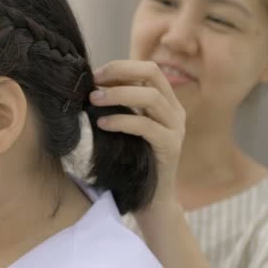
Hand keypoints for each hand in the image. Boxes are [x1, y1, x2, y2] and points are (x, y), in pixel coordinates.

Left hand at [89, 60, 185, 206]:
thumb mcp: (125, 128)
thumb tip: (91, 86)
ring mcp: (176, 129)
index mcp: (166, 103)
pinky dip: (121, 120)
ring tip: (92, 100)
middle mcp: (175, 111)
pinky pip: (146, 126)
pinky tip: (101, 124)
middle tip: (93, 82)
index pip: (148, 69)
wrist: (150, 201)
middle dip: (120, 72)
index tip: (95, 74)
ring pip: (151, 97)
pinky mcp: (170, 147)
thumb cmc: (131, 162)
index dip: (121, 66)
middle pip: (152, 73)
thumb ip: (118, 106)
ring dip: (117, 94)